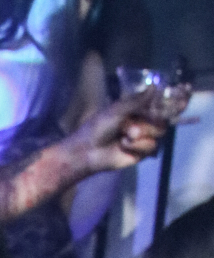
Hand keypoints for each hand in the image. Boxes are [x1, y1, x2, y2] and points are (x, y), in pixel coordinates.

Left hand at [70, 86, 188, 173]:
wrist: (89, 151)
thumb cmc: (99, 126)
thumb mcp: (118, 109)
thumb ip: (137, 100)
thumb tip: (154, 87)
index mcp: (140, 108)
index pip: (163, 102)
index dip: (176, 97)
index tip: (185, 90)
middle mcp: (146, 121)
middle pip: (165, 118)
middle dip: (153, 119)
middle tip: (135, 124)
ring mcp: (145, 137)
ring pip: (159, 132)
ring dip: (141, 133)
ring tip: (125, 135)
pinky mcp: (142, 152)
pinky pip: (151, 146)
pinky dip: (137, 146)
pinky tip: (124, 145)